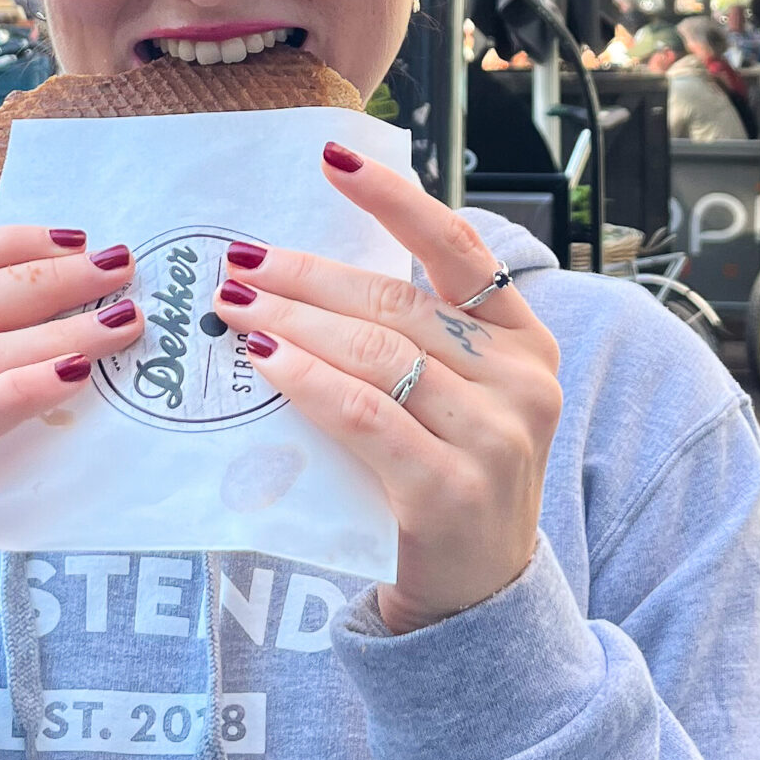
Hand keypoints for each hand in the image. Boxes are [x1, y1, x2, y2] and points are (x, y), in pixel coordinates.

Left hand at [218, 150, 562, 634]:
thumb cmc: (447, 480)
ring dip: (295, 322)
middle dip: (309, 275)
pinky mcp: (449, 490)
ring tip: (234, 306)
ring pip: (377, 353)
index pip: (458, 247)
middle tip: (238, 261)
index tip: (331, 159)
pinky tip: (264, 361)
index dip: (393, 198)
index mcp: (525, 341)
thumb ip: (412, 339)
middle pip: (399, 302)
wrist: (478, 599)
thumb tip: (302, 273)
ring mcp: (494, 437)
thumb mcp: (454, 398)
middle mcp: (522, 381)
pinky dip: (308, 381)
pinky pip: (365, 415)